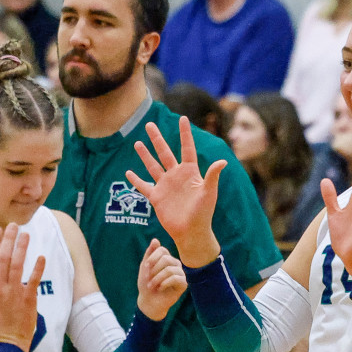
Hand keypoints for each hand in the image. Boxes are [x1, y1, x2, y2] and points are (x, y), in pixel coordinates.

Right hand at [0, 223, 45, 351]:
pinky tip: (41, 256)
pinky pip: (33, 280)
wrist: (6, 341)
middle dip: (8, 239)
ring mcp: (13, 293)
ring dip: (21, 248)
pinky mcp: (28, 299)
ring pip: (17, 265)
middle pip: (3, 258)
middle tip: (13, 226)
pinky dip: (37, 268)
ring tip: (26, 235)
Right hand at [126, 117, 225, 266]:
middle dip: (157, 139)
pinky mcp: (157, 198)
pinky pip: (144, 186)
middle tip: (149, 124)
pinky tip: (128, 172)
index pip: (187, 148)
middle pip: (165, 153)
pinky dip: (136, 180)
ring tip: (137, 142)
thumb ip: (212, 176)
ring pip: (153, 166)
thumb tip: (222, 161)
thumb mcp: (209, 193)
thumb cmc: (203, 213)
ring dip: (145, 155)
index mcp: (190, 172)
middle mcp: (176, 176)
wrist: (191, 232)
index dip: (184, 134)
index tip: (183, 118)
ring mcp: (165, 186)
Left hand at [136, 239, 186, 319]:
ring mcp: (180, 273)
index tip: (145, 266)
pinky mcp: (183, 283)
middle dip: (154, 270)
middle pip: (166, 259)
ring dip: (157, 278)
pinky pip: (175, 278)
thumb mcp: (145, 267)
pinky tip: (160, 288)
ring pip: (169, 270)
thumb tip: (155, 239)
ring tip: (152, 285)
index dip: (153, 257)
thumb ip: (149, 254)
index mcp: (167, 258)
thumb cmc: (147, 284)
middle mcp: (175, 264)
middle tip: (148, 279)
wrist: (150, 301)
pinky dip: (164, 283)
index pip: (162, 250)